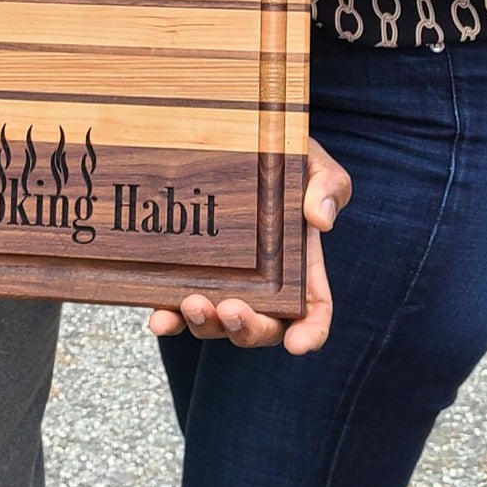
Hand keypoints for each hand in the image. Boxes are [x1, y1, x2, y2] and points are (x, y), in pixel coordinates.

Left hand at [149, 137, 349, 355]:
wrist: (241, 142)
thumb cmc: (286, 159)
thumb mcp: (316, 165)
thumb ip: (328, 187)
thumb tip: (320, 219)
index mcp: (301, 269)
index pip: (313, 312)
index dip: (309, 334)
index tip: (297, 344)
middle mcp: (265, 286)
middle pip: (263, 328)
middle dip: (248, 329)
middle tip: (232, 309)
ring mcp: (226, 284)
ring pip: (219, 324)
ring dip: (206, 324)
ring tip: (193, 303)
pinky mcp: (191, 275)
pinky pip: (179, 307)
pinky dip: (170, 319)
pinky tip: (158, 319)